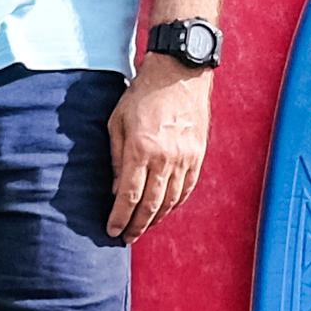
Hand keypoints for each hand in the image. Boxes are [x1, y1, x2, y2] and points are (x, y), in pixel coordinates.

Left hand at [109, 57, 212, 238]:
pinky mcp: (198, 154)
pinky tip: (165, 210)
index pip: (129, 195)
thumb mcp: (117, 121)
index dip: (120, 217)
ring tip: (143, 227)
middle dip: (136, 225)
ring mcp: (185, 157)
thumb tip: (116, 189)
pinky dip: (175, 204)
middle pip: (150, 204)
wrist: (179, 73)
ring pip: (170, 200)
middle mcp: (165, 157)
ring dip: (155, 218)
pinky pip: (186, 188)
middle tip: (126, 238)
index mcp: (141, 148)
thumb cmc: (142, 94)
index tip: (112, 230)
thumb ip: (116, 157)